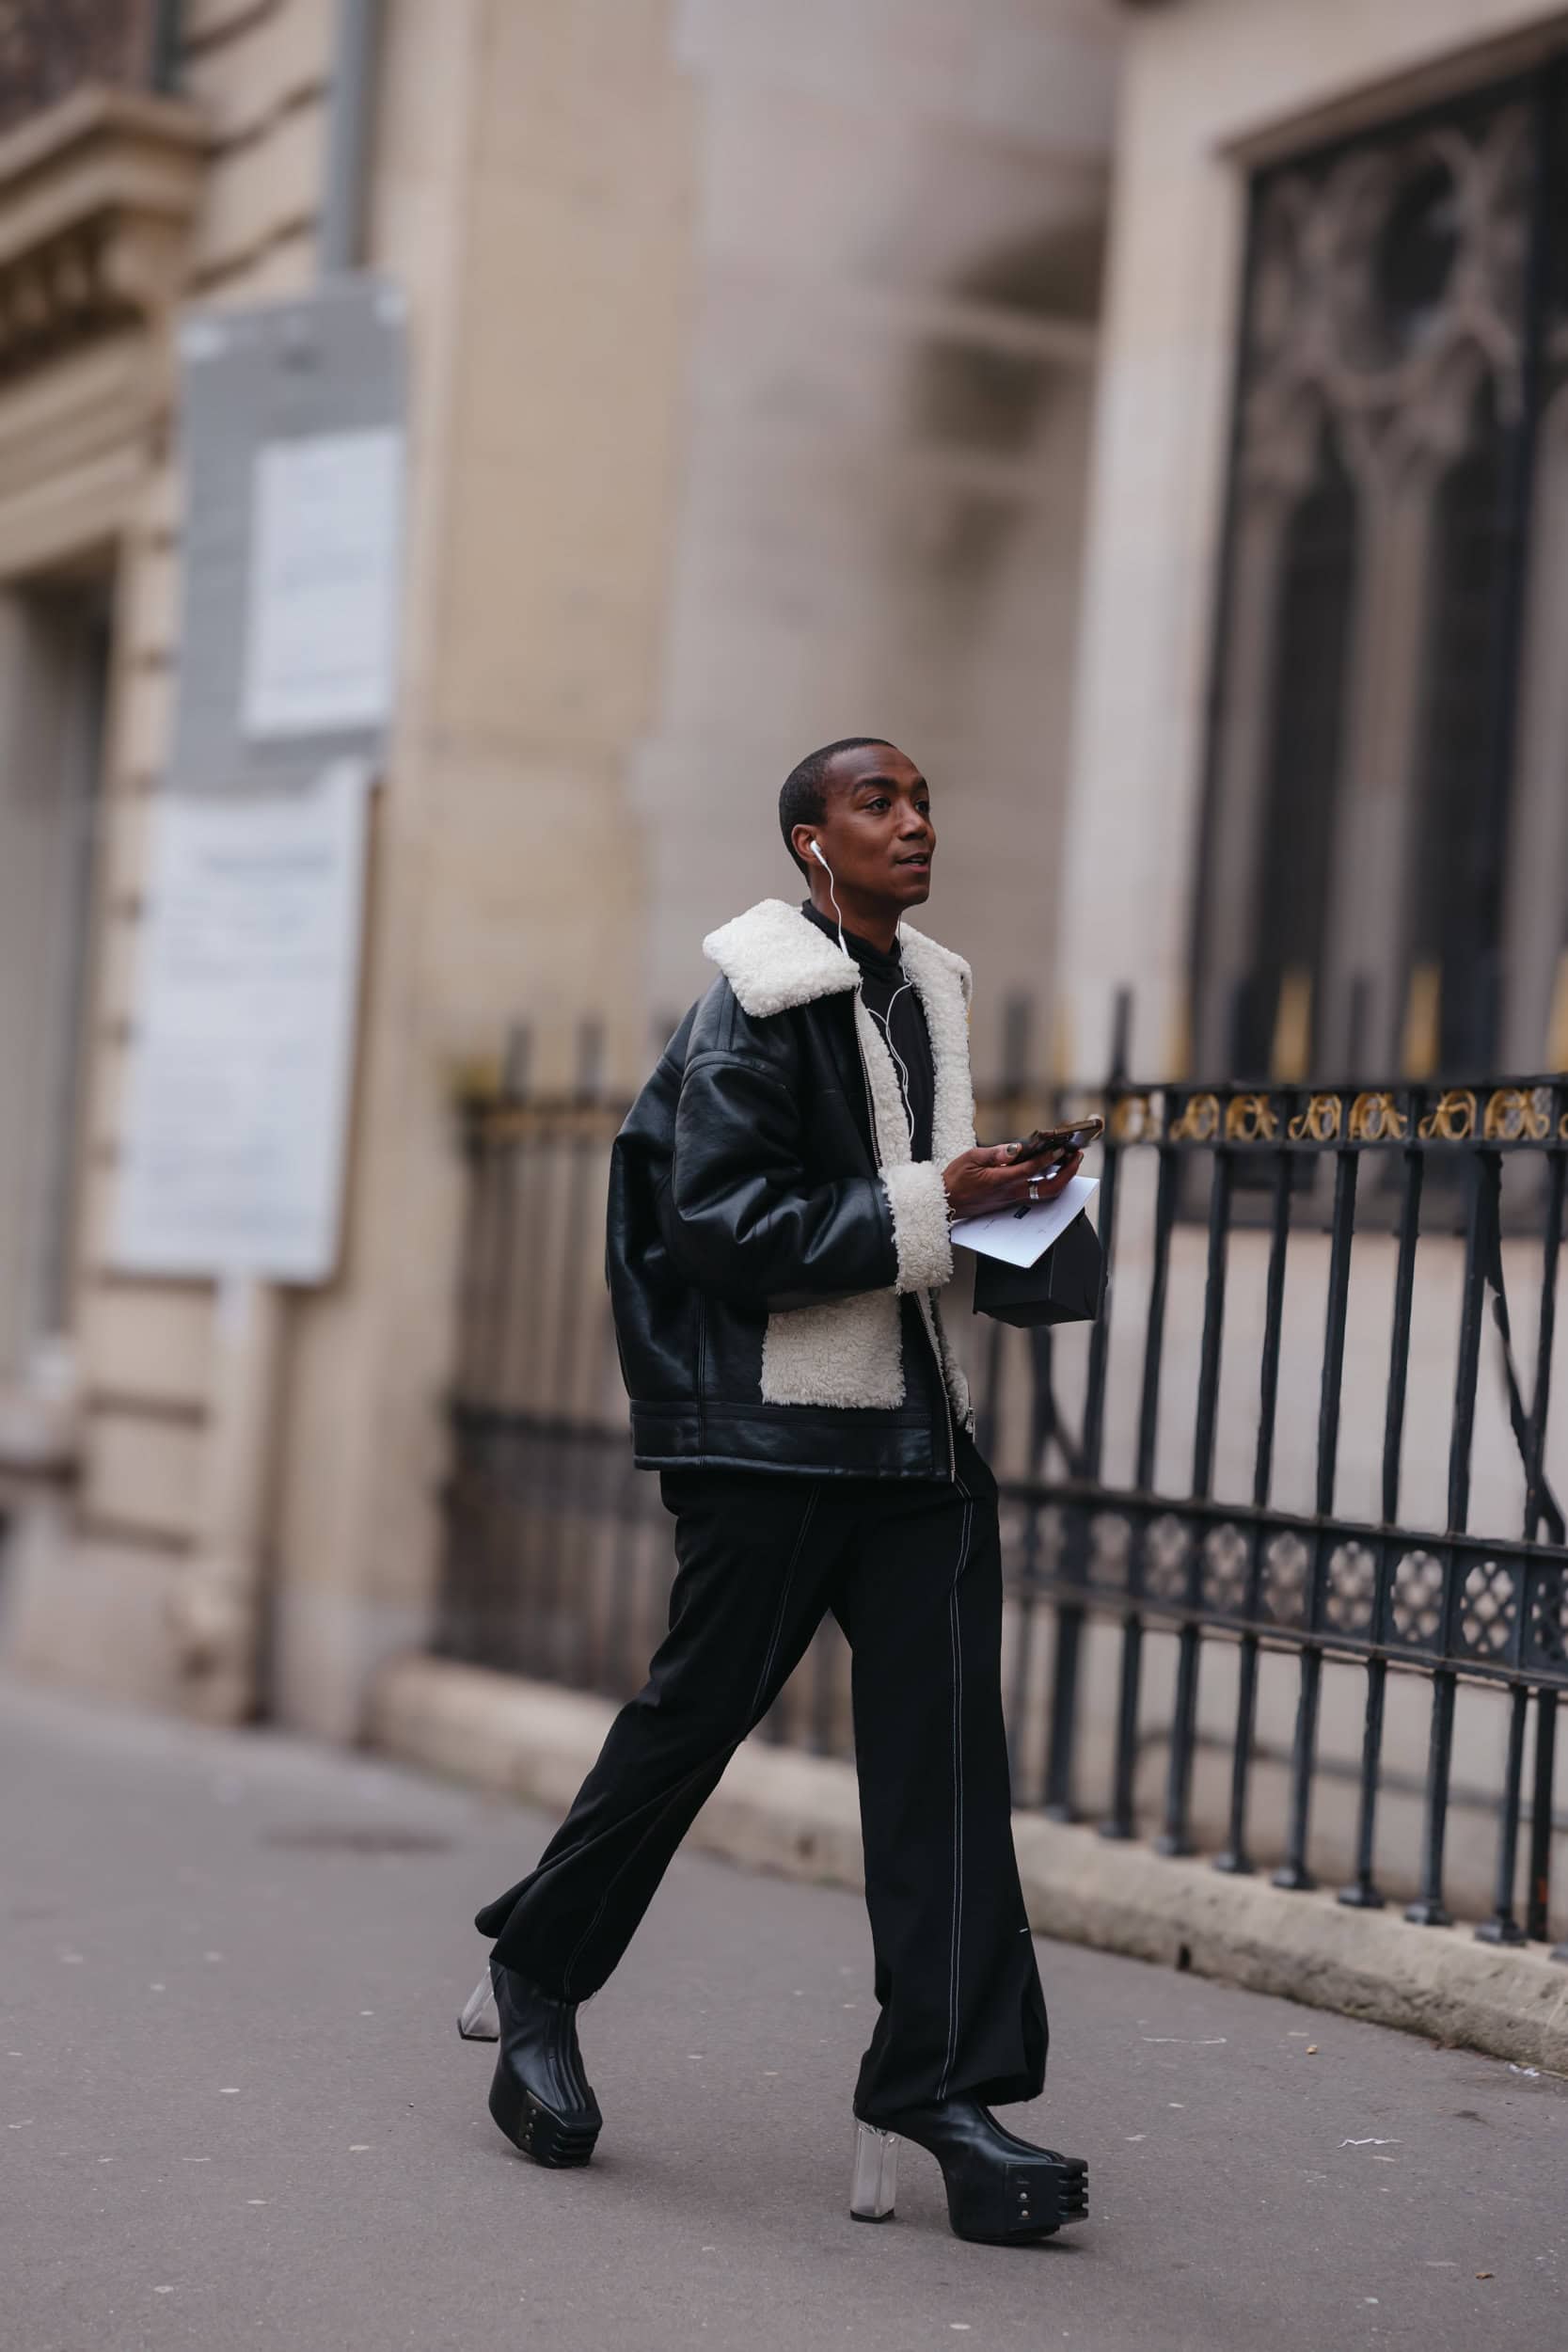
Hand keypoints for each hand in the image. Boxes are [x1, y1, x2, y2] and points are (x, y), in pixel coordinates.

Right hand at [941, 1145, 1083, 1221]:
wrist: (946, 1202)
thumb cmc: (956, 1179)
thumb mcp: (970, 1158)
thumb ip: (995, 1153)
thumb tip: (1015, 1148)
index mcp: (1000, 1180)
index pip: (1031, 1170)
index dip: (1049, 1159)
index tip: (1061, 1149)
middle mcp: (1010, 1193)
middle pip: (1048, 1189)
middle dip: (1067, 1173)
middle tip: (1076, 1158)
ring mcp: (1012, 1200)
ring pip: (1045, 1194)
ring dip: (1061, 1179)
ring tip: (1069, 1162)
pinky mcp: (1010, 1202)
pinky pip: (1035, 1194)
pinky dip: (1048, 1183)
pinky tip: (1051, 1171)